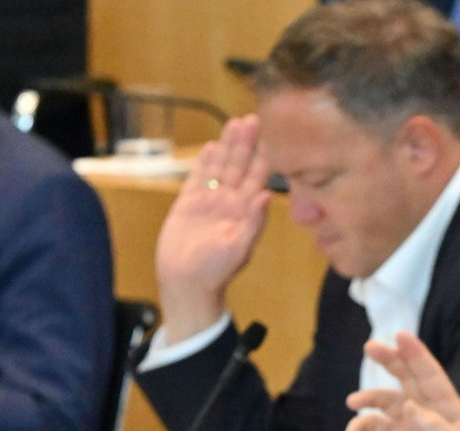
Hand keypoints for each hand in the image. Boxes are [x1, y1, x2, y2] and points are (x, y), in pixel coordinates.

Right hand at [154, 115, 271, 339]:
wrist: (186, 282)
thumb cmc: (215, 270)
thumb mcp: (238, 247)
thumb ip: (253, 221)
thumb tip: (267, 195)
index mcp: (245, 212)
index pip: (258, 179)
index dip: (264, 158)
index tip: (274, 136)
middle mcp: (229, 202)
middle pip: (239, 166)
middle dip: (246, 143)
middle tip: (253, 118)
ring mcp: (209, 201)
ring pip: (220, 167)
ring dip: (227, 146)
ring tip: (234, 123)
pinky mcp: (189, 203)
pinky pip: (198, 178)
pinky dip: (204, 163)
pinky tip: (211, 147)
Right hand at [344, 332, 459, 430]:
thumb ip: (436, 428)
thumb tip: (411, 407)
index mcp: (448, 410)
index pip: (431, 376)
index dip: (416, 355)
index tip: (401, 335)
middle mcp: (427, 413)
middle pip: (406, 379)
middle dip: (390, 361)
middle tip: (372, 347)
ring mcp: (408, 427)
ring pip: (385, 401)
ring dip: (369, 398)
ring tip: (354, 402)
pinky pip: (372, 427)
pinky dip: (360, 426)